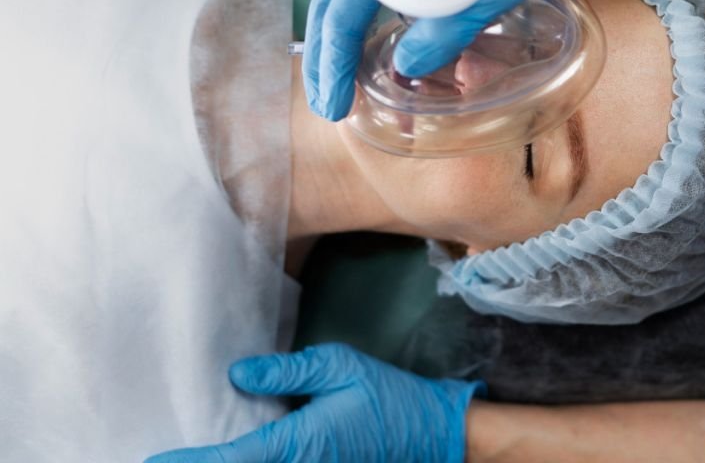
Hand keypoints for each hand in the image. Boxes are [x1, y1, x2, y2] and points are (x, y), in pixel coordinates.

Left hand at [145, 343, 483, 462]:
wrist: (436, 436)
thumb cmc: (389, 397)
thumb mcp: (342, 367)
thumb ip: (289, 372)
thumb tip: (239, 375)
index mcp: (298, 444)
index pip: (230, 460)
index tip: (151, 460)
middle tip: (162, 459)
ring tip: (190, 458)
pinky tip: (235, 458)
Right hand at [303, 0, 609, 120]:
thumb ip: (447, 32)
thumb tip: (405, 68)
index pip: (342, 11)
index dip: (336, 64)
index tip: (337, 105)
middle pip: (330, 2)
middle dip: (326, 60)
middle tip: (328, 105)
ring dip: (337, 41)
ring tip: (339, 86)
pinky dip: (355, 18)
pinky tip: (358, 49)